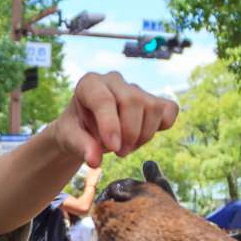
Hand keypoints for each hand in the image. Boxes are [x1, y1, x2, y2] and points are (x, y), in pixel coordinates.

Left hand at [48, 72, 177, 166]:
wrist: (85, 128)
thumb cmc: (76, 130)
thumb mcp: (70, 138)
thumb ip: (81, 147)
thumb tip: (95, 160)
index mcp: (89, 84)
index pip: (104, 99)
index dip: (110, 125)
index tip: (114, 147)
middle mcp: (114, 80)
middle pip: (133, 101)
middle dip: (130, 133)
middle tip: (119, 152)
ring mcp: (136, 88)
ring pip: (153, 108)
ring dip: (143, 135)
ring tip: (126, 147)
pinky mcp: (153, 99)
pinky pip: (169, 109)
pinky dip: (163, 126)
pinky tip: (143, 136)